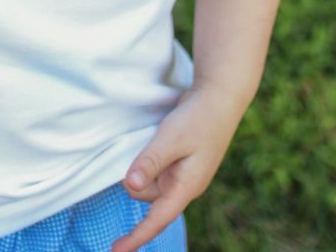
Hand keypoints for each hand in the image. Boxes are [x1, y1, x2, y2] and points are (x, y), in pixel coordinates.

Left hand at [111, 86, 242, 251]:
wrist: (219, 99)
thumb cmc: (198, 119)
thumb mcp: (172, 138)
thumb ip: (151, 161)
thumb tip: (129, 186)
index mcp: (185, 188)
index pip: (156, 220)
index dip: (136, 236)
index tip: (115, 251)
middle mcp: (183, 185)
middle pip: (145, 195)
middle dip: (135, 177)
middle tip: (142, 146)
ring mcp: (182, 174)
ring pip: (148, 180)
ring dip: (141, 165)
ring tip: (150, 138)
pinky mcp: (179, 162)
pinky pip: (155, 168)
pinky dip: (147, 159)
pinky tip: (150, 140)